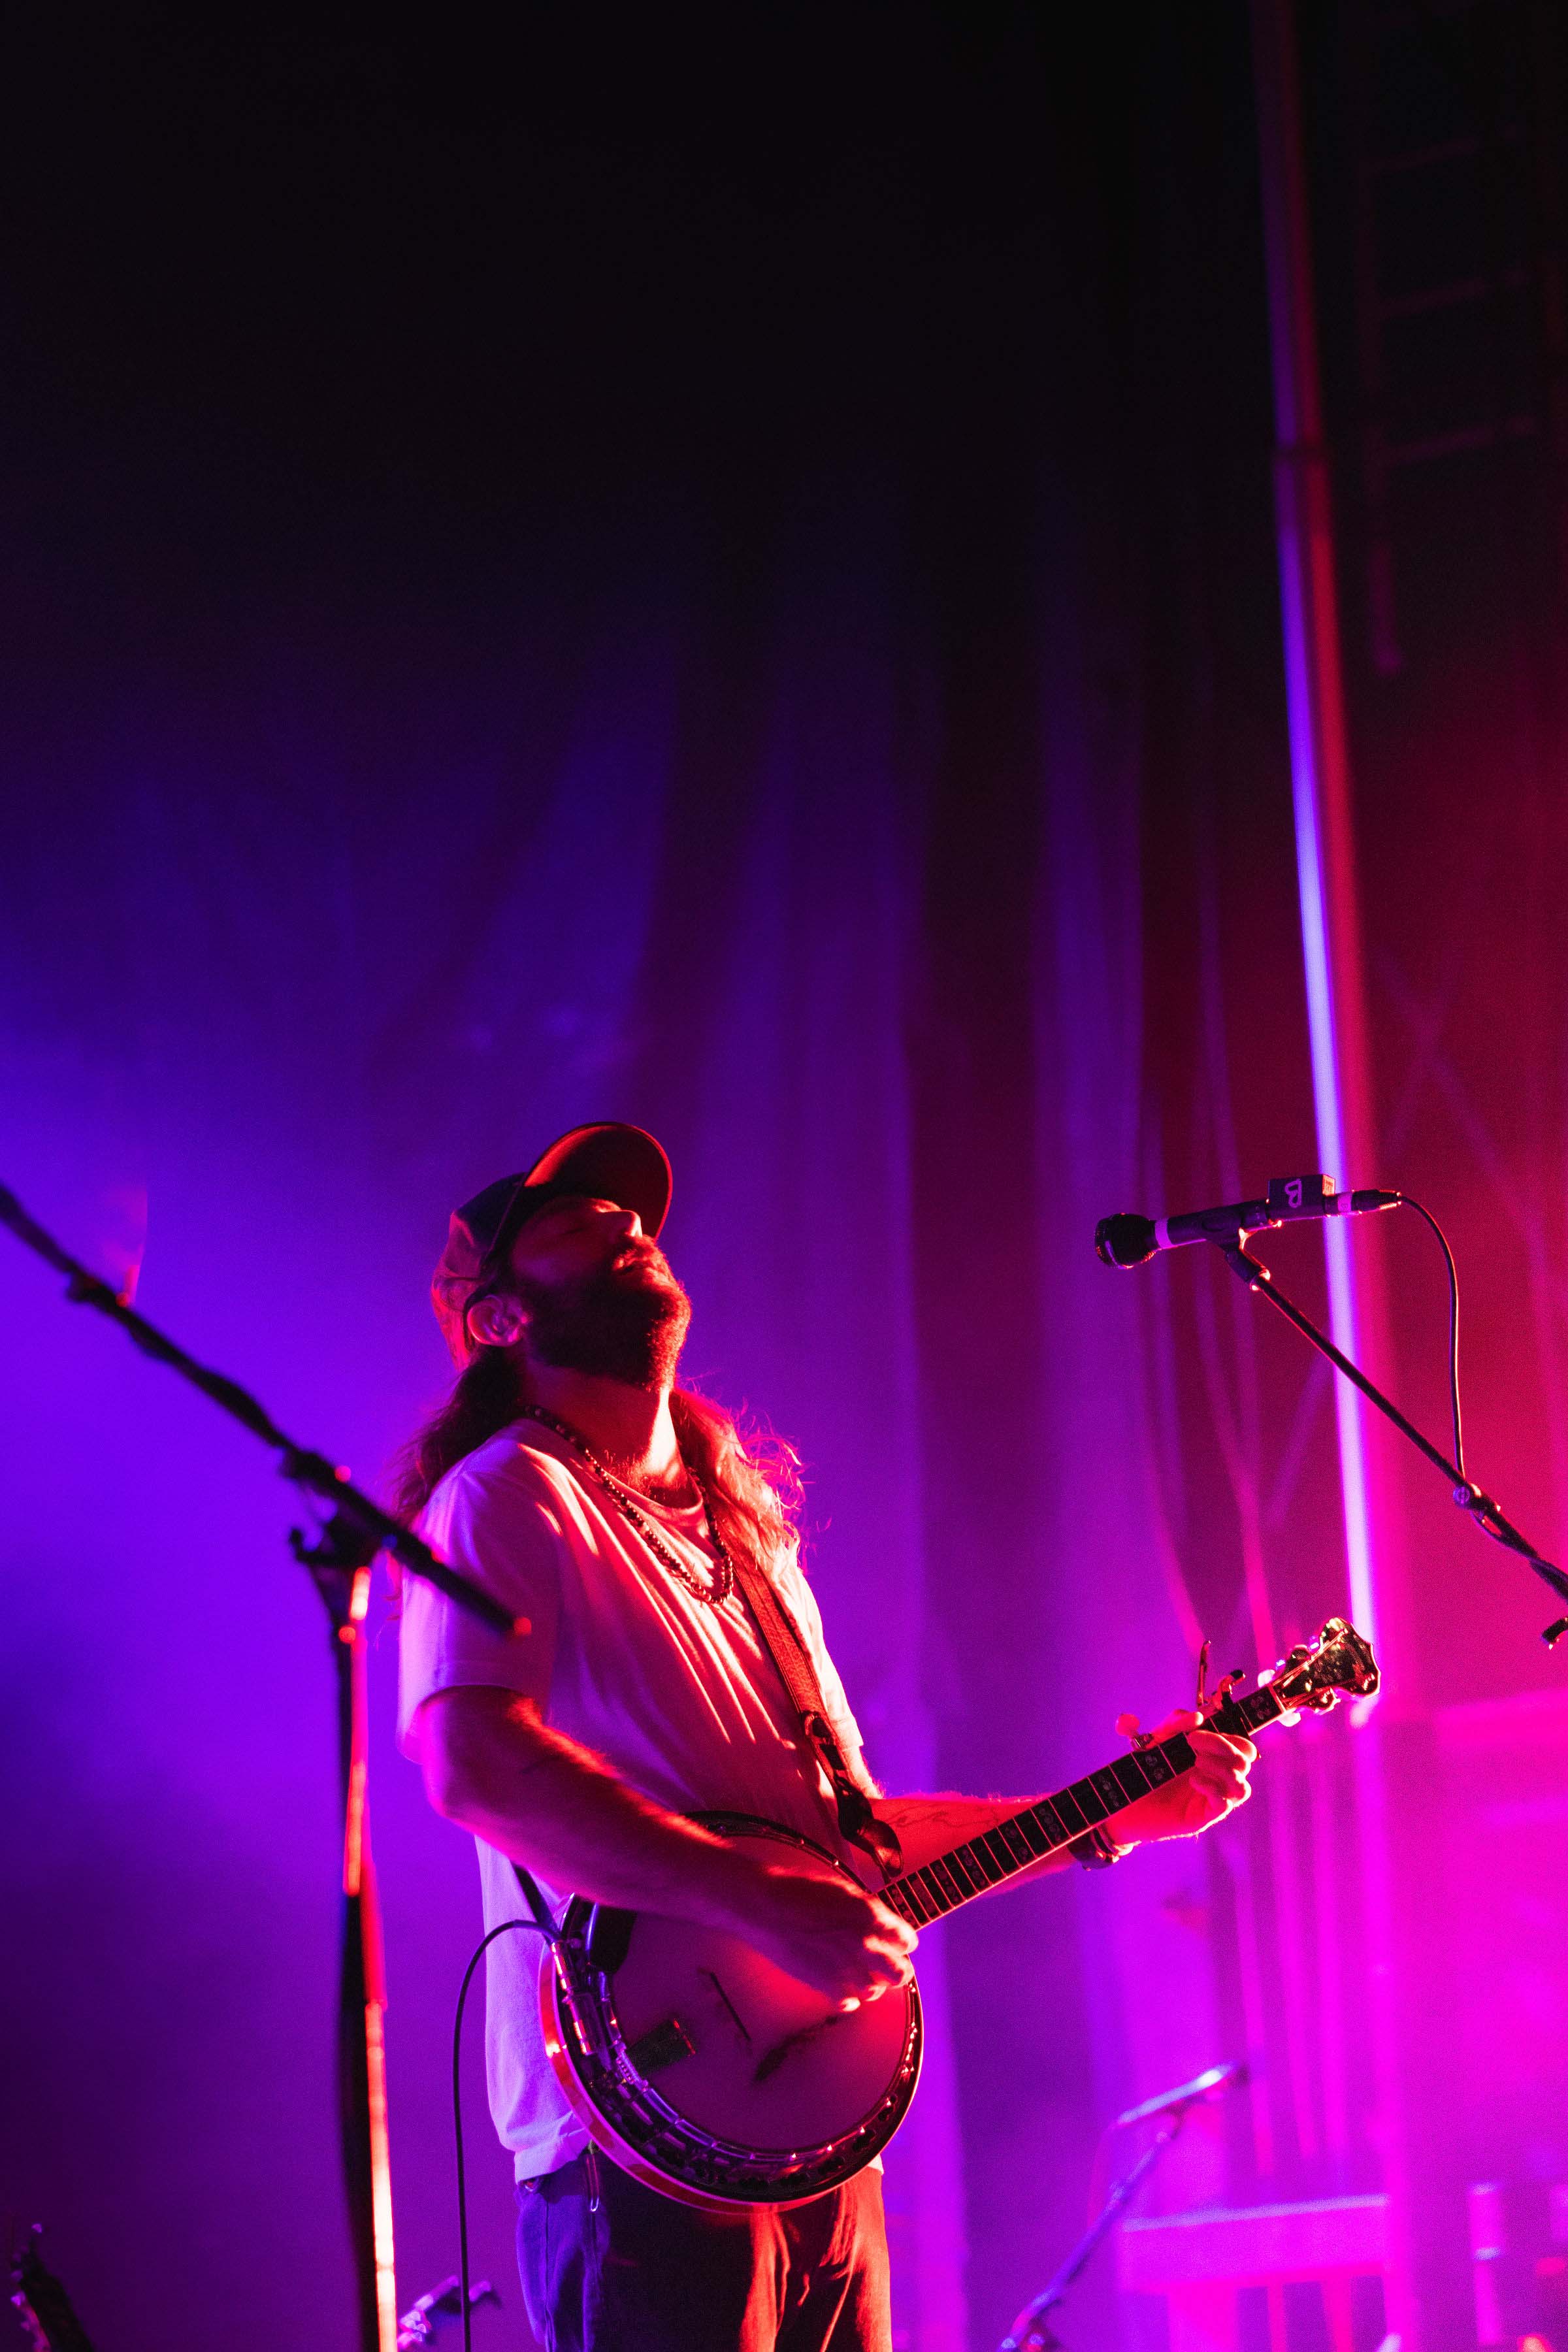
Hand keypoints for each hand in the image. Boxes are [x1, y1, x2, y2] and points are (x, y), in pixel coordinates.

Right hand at [741, 1866, 916, 2008]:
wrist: (766, 1906)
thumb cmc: (801, 1891)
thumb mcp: (844, 1891)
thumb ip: (870, 1912)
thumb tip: (885, 1926)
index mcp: (871, 1916)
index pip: (907, 1940)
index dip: (902, 1941)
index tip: (897, 1942)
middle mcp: (863, 1944)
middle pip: (901, 1973)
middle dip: (897, 1968)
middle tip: (887, 1963)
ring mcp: (845, 1967)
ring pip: (876, 1991)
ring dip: (872, 1982)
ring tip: (860, 1972)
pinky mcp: (824, 1985)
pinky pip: (849, 2002)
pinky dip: (849, 1996)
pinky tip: (842, 1984)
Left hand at [1115, 1708, 1254, 1844]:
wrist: (1125, 1797)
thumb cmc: (1146, 1767)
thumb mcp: (1157, 1738)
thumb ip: (1174, 1723)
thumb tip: (1196, 1717)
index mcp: (1214, 1757)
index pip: (1242, 1746)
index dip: (1228, 1736)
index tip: (1196, 1732)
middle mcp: (1218, 1778)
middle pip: (1245, 1762)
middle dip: (1224, 1747)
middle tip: (1192, 1742)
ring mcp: (1213, 1798)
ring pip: (1242, 1788)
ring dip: (1223, 1770)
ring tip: (1195, 1762)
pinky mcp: (1203, 1817)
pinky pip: (1225, 1805)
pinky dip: (1213, 1789)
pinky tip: (1193, 1780)